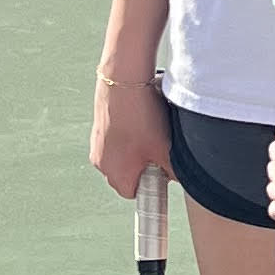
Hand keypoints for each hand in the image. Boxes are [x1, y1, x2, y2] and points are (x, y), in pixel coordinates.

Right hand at [90, 66, 165, 198]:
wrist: (123, 82)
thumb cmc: (142, 118)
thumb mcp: (165, 149)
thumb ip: (173, 171)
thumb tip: (178, 178)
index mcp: (117, 174)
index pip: (133, 193)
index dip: (149, 183)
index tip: (160, 172)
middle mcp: (102, 164)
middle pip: (126, 174)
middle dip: (142, 164)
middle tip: (158, 148)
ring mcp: (97, 144)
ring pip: (120, 154)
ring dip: (135, 147)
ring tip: (149, 129)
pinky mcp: (97, 127)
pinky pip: (114, 138)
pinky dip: (127, 132)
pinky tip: (139, 118)